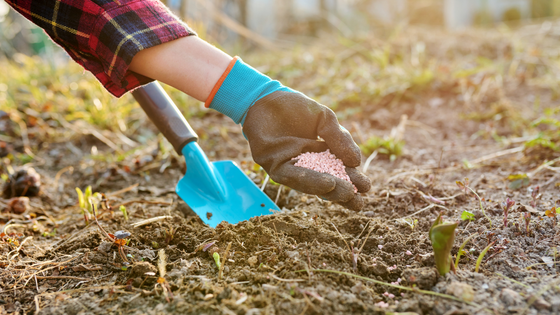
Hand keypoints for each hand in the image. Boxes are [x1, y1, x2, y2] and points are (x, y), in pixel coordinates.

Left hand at [242, 91, 370, 209]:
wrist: (267, 97)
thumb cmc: (296, 108)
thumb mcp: (325, 120)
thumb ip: (339, 139)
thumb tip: (356, 162)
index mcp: (321, 157)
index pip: (339, 174)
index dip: (353, 182)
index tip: (367, 187)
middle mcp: (305, 167)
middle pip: (325, 185)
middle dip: (343, 194)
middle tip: (359, 200)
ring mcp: (290, 168)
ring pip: (309, 184)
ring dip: (328, 189)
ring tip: (346, 192)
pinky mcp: (273, 166)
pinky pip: (292, 175)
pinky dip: (309, 180)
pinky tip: (327, 182)